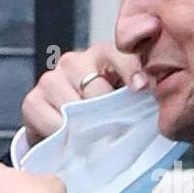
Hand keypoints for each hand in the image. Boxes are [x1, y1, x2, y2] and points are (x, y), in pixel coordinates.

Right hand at [21, 41, 147, 146]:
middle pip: (94, 85)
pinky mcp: (32, 100)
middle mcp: (74, 61)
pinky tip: (71, 138)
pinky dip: (64, 133)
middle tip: (116, 129)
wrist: (68, 137)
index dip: (131, 70)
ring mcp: (51, 79)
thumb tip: (160, 105)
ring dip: (85, 124)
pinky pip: (52, 119)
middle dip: (107, 110)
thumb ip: (138, 98)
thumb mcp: (126, 104)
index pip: (119, 54)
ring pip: (72, 103)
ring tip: (94, 136)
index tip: (141, 89)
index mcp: (103, 56)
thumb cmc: (103, 118)